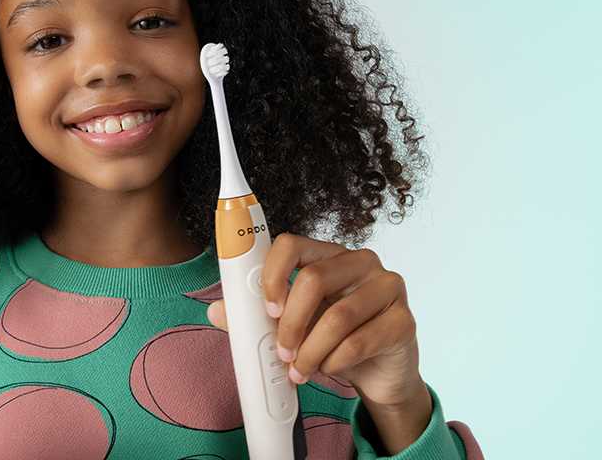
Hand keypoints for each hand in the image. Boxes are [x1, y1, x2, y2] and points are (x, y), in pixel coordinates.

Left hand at [205, 232, 424, 408]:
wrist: (379, 374)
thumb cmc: (334, 341)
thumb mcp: (293, 327)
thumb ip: (255, 317)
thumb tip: (215, 310)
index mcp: (327, 255)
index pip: (292, 245)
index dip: (273, 274)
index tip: (266, 308)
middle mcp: (359, 263)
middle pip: (313, 279)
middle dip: (290, 322)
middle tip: (281, 351)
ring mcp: (386, 287)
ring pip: (337, 315)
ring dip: (311, 350)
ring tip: (300, 370)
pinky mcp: (404, 319)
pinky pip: (361, 340)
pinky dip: (336, 362)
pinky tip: (328, 370)